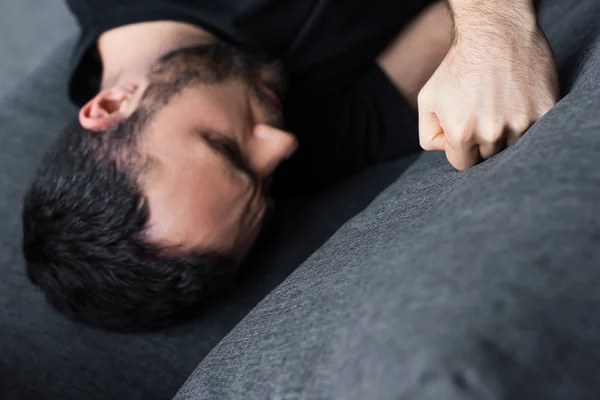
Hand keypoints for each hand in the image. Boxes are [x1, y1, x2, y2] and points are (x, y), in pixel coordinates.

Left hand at [417, 2, 558, 169]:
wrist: (495, 31)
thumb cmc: (457, 66)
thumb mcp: (428, 99)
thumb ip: (429, 134)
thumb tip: (445, 152)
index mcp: (461, 133)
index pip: (463, 164)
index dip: (462, 150)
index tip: (465, 133)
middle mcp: (491, 132)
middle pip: (488, 157)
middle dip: (483, 141)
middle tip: (483, 112)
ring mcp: (521, 122)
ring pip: (513, 146)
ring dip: (507, 131)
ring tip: (500, 104)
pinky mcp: (545, 110)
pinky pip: (535, 130)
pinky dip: (527, 119)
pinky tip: (517, 99)